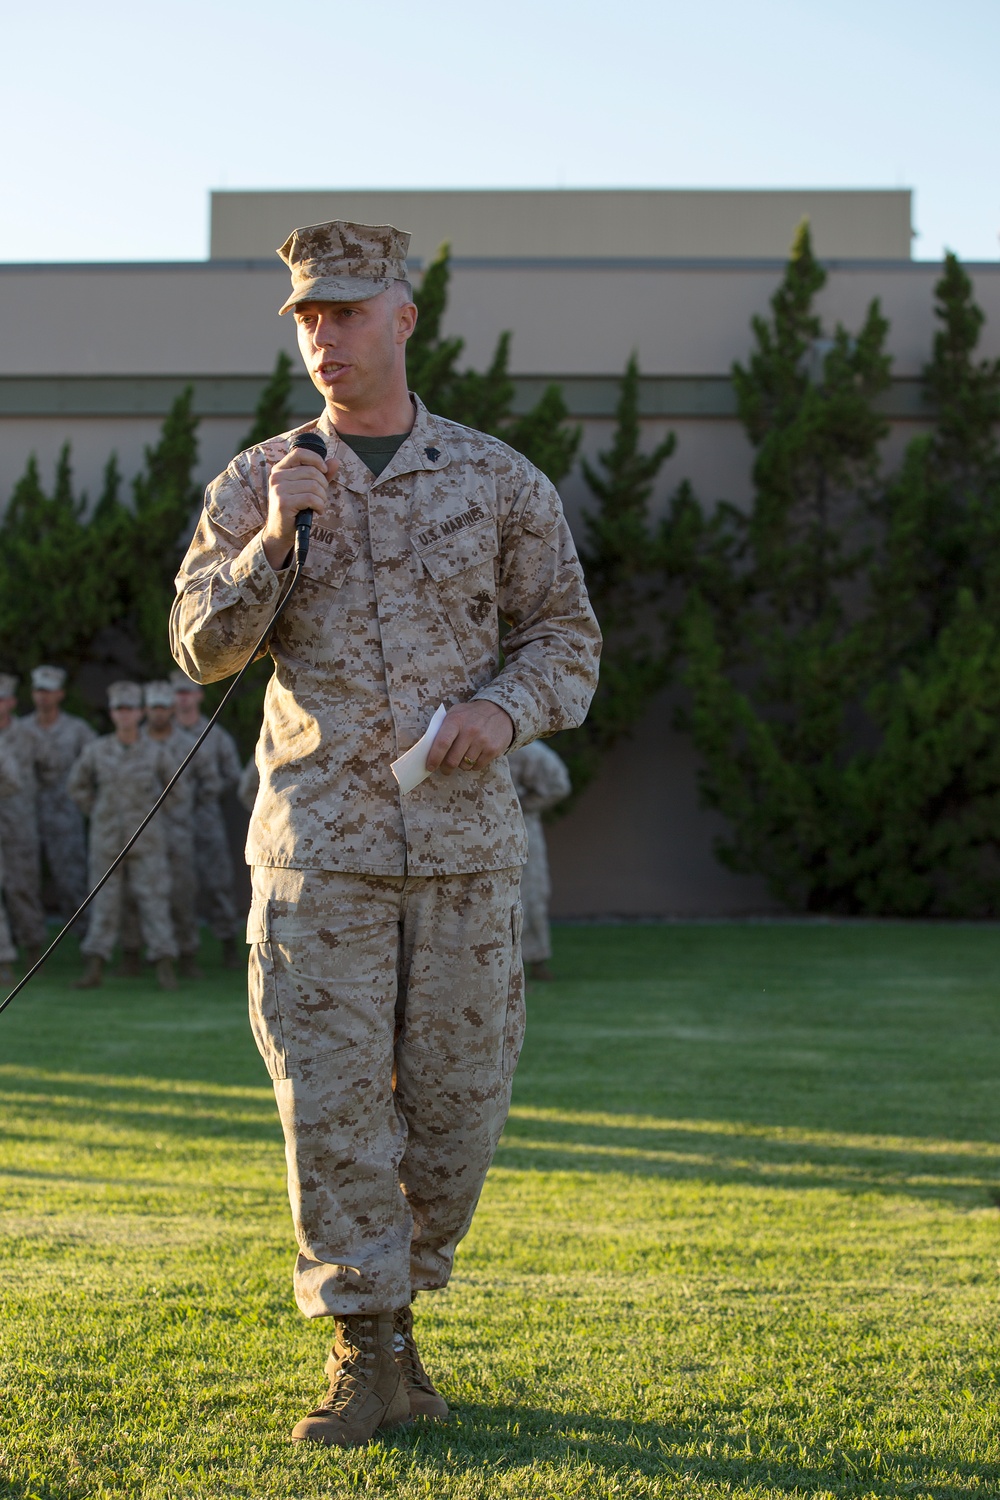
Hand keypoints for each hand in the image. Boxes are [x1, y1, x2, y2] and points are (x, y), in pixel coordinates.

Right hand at [262, 447, 338, 569]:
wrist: (280, 532)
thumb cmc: (296, 508)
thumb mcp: (307, 488)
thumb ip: (321, 474)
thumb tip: (335, 461)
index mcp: (280, 469)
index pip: (300, 453)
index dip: (316, 459)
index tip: (324, 471)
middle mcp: (277, 477)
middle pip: (312, 472)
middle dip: (323, 485)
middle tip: (321, 497)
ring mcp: (279, 489)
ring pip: (313, 485)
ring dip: (322, 497)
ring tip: (319, 505)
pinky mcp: (284, 502)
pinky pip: (311, 498)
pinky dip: (319, 505)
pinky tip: (317, 511)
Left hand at [426, 700, 514, 774]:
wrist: (500, 711)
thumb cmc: (471, 715)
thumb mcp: (456, 713)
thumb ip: (442, 728)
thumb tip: (428, 749)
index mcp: (456, 720)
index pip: (442, 743)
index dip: (434, 758)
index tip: (430, 766)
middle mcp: (470, 730)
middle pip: (452, 759)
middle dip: (446, 768)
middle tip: (445, 769)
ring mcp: (483, 741)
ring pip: (465, 765)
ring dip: (461, 765)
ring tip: (463, 757)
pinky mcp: (493, 750)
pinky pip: (477, 766)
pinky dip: (473, 765)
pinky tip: (474, 755)